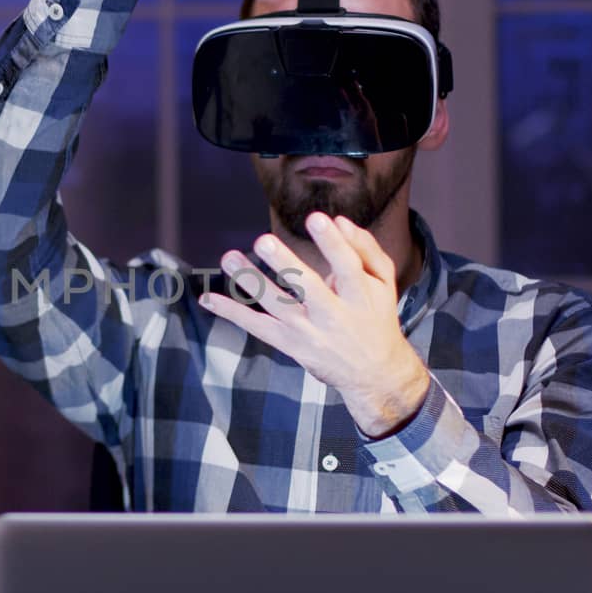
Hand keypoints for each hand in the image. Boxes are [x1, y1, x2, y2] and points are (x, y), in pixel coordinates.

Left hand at [199, 213, 430, 438]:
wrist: (375, 374)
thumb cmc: (377, 317)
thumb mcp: (383, 283)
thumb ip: (365, 249)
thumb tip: (341, 221)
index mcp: (359, 297)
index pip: (347, 267)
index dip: (332, 244)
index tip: (317, 218)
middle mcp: (333, 316)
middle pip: (308, 288)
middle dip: (286, 264)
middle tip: (264, 241)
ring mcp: (308, 332)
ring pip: (276, 305)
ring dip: (250, 281)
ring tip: (229, 258)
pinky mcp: (290, 344)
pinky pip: (257, 327)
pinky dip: (232, 313)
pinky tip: (209, 298)